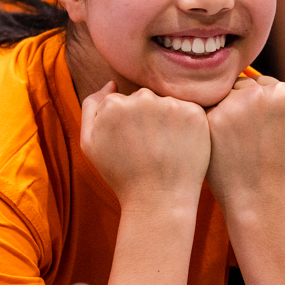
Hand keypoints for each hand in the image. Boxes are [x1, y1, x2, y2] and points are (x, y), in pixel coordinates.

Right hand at [79, 82, 210, 211]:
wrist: (158, 200)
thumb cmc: (121, 174)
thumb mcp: (90, 143)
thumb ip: (91, 107)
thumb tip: (111, 84)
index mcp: (114, 103)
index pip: (121, 101)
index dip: (126, 124)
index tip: (130, 144)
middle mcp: (142, 98)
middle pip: (144, 99)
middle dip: (146, 117)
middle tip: (148, 148)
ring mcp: (170, 105)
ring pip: (166, 103)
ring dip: (166, 120)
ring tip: (164, 149)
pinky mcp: (194, 113)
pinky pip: (187, 111)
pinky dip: (185, 125)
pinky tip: (179, 146)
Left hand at [205, 74, 284, 214]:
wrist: (255, 194)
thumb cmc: (272, 160)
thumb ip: (280, 98)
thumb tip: (263, 78)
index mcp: (282, 92)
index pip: (256, 83)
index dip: (250, 106)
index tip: (252, 128)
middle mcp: (259, 92)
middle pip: (236, 86)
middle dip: (234, 104)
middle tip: (238, 135)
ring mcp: (235, 103)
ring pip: (219, 95)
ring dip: (218, 111)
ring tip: (228, 139)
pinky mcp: (213, 117)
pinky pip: (203, 108)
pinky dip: (205, 123)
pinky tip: (214, 140)